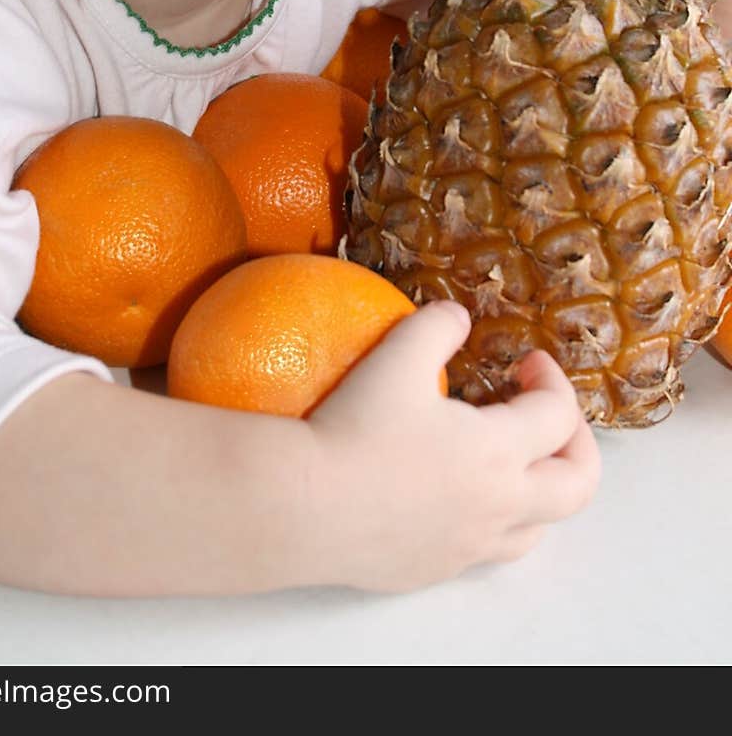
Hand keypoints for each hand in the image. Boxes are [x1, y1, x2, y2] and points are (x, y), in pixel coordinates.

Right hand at [307, 300, 600, 592]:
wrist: (305, 507)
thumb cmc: (354, 430)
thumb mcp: (395, 358)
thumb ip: (435, 326)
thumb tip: (458, 316)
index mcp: (499, 452)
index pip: (559, 415)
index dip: (553, 380)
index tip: (528, 362)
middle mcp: (499, 506)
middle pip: (577, 486)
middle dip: (579, 445)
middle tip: (549, 417)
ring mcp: (470, 545)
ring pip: (538, 528)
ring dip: (542, 491)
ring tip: (514, 463)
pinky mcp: (437, 569)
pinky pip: (487, 550)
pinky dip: (494, 520)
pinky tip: (458, 496)